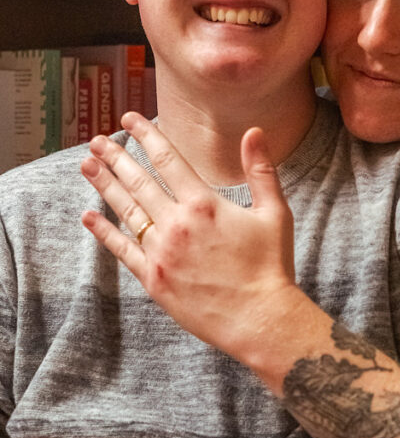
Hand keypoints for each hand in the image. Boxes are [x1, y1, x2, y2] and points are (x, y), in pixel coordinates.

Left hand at [80, 113, 299, 361]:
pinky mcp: (153, 278)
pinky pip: (122, 250)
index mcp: (204, 204)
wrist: (260, 317)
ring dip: (105, 186)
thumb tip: (254, 132)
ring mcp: (161, 252)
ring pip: (126, 211)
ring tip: (87, 166)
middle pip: (139, 182)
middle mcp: (177, 224)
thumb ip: (261, 170)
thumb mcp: (274, 212)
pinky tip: (89, 216)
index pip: (167, 159)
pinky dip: (104, 232)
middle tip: (96, 142)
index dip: (146, 136)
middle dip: (116, 158)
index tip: (129, 120)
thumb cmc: (271, 266)